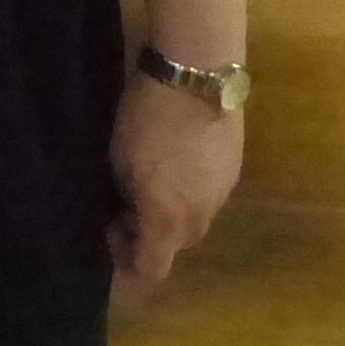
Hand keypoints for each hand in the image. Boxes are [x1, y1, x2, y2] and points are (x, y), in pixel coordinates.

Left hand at [107, 74, 243, 296]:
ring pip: (195, 224)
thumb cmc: (146, 119)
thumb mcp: (120, 161)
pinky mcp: (232, 172)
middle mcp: (199, 217)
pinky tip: (175, 168)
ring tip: (151, 185)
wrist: (196, 77)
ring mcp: (221, 195)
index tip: (111, 232)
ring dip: (172, 216)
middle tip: (126, 207)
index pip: (152, 268)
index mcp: (167, 219)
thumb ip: (127, 200)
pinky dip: (189, 195)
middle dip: (150, 237)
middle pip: (175, 247)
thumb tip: (130, 213)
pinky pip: (208, 199)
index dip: (128, 261)